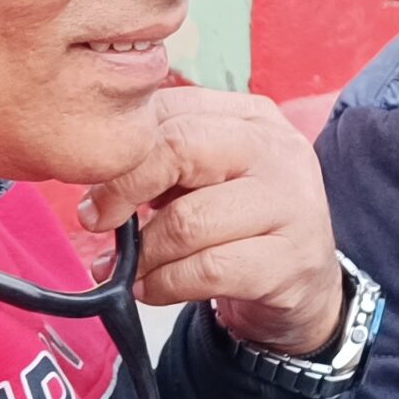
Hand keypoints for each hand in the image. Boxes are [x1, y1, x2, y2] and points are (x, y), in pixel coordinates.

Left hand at [78, 88, 343, 354]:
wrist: (305, 281)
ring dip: (142, 254)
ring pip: (188, 221)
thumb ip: (162, 163)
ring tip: (128, 269)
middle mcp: (277, 151)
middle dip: (124, 188)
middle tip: (97, 220)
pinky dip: (164, 285)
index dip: (119, 149)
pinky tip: (152, 288)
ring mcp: (291, 205)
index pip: (170, 109)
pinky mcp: (291, 260)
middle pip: (180, 148)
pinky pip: (207, 270)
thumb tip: (93, 181)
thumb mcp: (209, 177)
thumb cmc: (241, 222)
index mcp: (251, 117)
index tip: (92, 187)